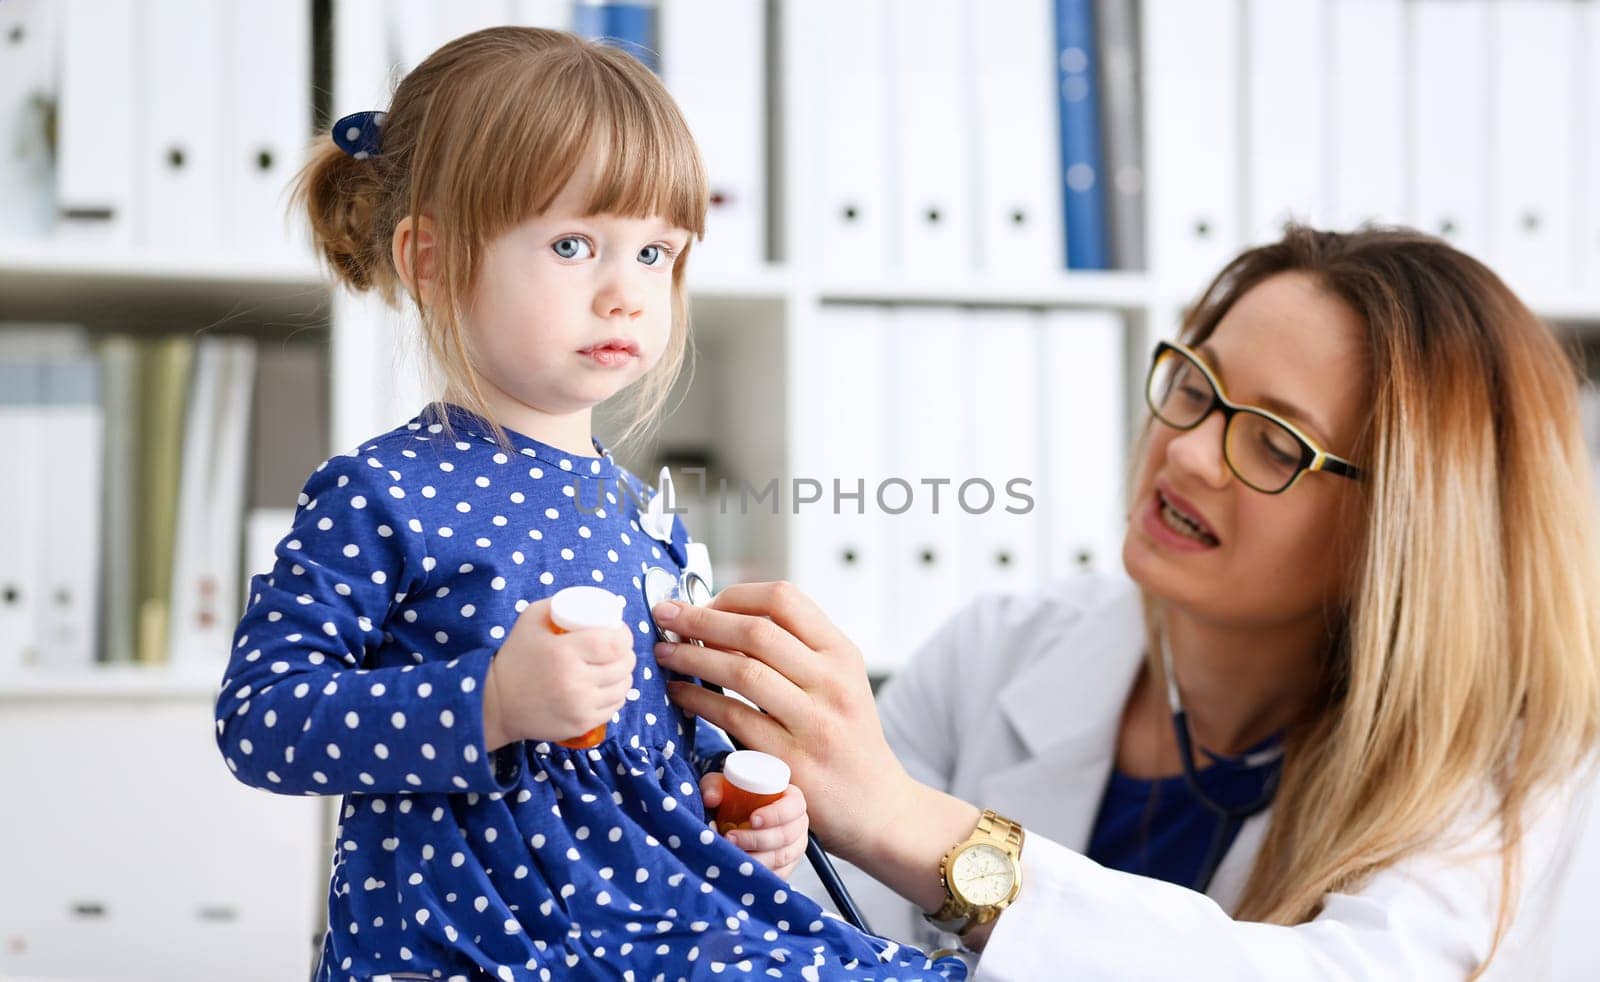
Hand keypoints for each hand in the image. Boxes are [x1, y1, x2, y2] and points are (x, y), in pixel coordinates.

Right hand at [481, 597, 635, 748]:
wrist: (497, 703)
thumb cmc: (516, 656)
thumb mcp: (530, 619)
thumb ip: (559, 604)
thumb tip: (591, 601)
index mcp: (564, 653)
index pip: (615, 643)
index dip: (625, 635)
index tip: (619, 631)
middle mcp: (575, 682)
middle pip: (623, 665)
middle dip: (626, 653)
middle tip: (618, 649)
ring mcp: (580, 707)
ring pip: (623, 687)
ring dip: (624, 674)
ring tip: (614, 667)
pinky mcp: (582, 725)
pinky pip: (614, 707)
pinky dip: (616, 695)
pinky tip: (608, 686)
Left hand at [652, 582, 918, 865]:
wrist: (875, 805)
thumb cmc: (846, 737)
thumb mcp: (839, 681)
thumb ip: (796, 650)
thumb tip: (723, 618)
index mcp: (842, 654)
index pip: (784, 600)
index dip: (735, 596)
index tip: (703, 603)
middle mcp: (832, 683)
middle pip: (756, 631)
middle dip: (700, 619)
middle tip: (666, 616)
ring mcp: (814, 723)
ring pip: (741, 671)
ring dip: (692, 657)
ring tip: (665, 652)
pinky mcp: (791, 761)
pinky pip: (733, 719)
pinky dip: (698, 700)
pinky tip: (679, 693)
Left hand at [700, 773, 808, 879]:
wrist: (740, 817)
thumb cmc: (738, 797)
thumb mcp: (724, 785)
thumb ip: (715, 786)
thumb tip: (710, 799)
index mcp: (792, 799)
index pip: (793, 807)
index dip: (775, 815)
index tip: (752, 819)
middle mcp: (798, 824)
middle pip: (786, 836)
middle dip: (757, 839)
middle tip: (731, 838)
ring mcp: (795, 848)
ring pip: (782, 857)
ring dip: (756, 859)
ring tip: (732, 854)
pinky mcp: (787, 867)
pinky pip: (780, 875)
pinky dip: (761, 874)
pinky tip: (742, 870)